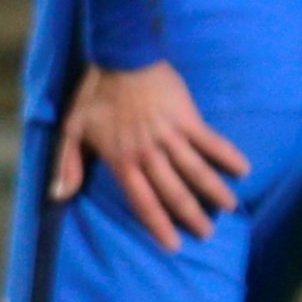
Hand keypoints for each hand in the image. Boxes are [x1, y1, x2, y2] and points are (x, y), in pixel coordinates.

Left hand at [52, 59, 251, 254]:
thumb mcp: (72, 128)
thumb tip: (58, 195)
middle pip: (173, 192)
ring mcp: (170, 136)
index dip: (158, 225)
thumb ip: (66, 164)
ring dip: (213, 191)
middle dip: (191, 216)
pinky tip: (243, 169)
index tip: (173, 245)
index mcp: (122, 160)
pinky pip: (210, 141)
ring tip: (229, 208)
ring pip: (195, 171)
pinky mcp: (187, 118)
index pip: (143, 201)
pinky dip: (227, 155)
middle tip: (206, 234)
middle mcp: (148, 154)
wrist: (120, 55)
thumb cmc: (95, 92)